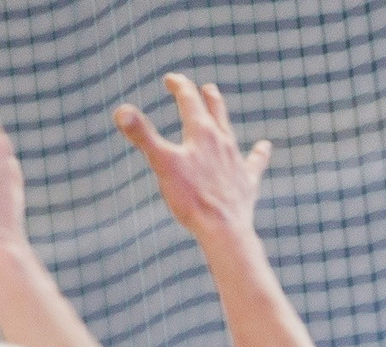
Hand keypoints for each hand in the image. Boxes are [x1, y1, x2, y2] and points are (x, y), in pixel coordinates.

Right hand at [114, 75, 271, 242]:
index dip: (179, 86)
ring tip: (220, 107)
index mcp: (201, 133)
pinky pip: (255, 161)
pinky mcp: (247, 180)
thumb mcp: (162, 163)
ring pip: (230, 131)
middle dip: (205, 97)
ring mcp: (236, 159)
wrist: (223, 227)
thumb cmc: (191, 197)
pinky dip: (259, 153)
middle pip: (214, 111)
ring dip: (223, 117)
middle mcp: (222, 140)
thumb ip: (142, 136)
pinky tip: (264, 147)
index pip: (189, 100)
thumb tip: (121, 110)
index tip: (170, 79)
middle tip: (202, 87)